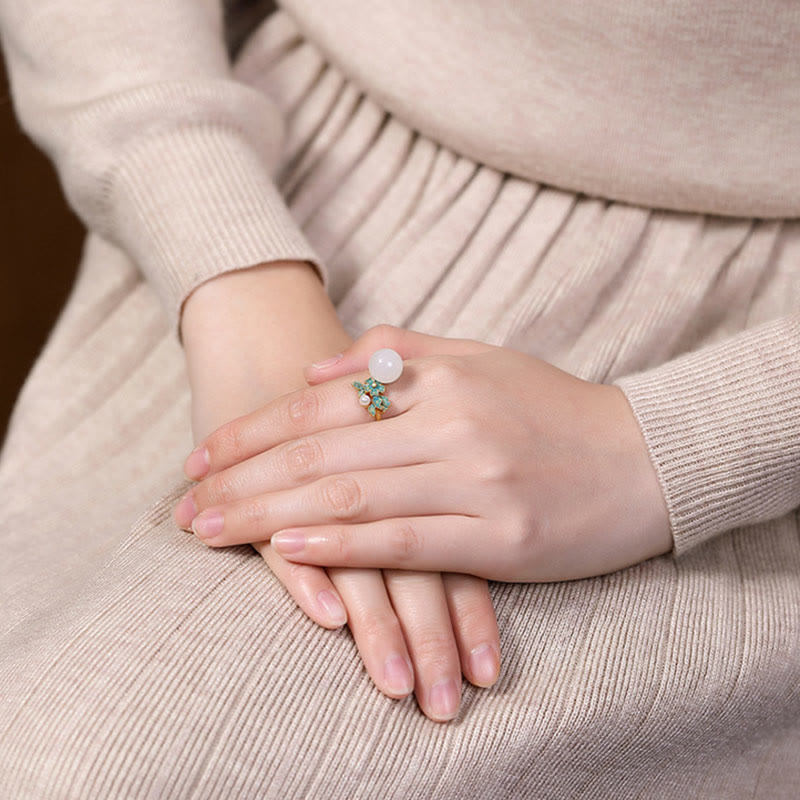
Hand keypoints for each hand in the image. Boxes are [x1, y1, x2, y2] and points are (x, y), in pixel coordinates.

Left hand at [177, 323, 671, 583]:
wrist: (645, 459)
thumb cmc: (554, 408)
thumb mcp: (482, 358)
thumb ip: (402, 350)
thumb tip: (317, 365)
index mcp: (443, 377)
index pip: (324, 402)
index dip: (255, 429)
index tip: (203, 455)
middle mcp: (452, 423)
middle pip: (323, 449)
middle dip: (243, 477)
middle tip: (185, 501)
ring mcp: (475, 481)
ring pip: (351, 494)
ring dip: (271, 515)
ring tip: (211, 529)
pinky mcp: (501, 538)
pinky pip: (405, 541)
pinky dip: (342, 545)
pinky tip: (290, 549)